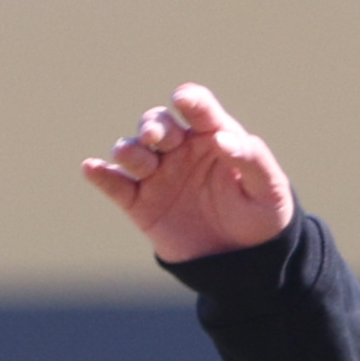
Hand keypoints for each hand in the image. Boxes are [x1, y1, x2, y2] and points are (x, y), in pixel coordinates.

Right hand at [82, 84, 293, 264]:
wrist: (243, 260)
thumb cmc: (261, 214)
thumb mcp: (268, 188)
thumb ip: (252, 159)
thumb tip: (222, 139)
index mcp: (212, 135)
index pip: (198, 107)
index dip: (189, 100)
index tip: (184, 100)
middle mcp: (179, 148)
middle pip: (156, 123)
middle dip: (152, 126)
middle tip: (156, 136)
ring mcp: (157, 174)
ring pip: (132, 151)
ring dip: (129, 150)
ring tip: (137, 160)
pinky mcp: (140, 203)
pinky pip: (115, 185)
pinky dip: (101, 175)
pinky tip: (91, 168)